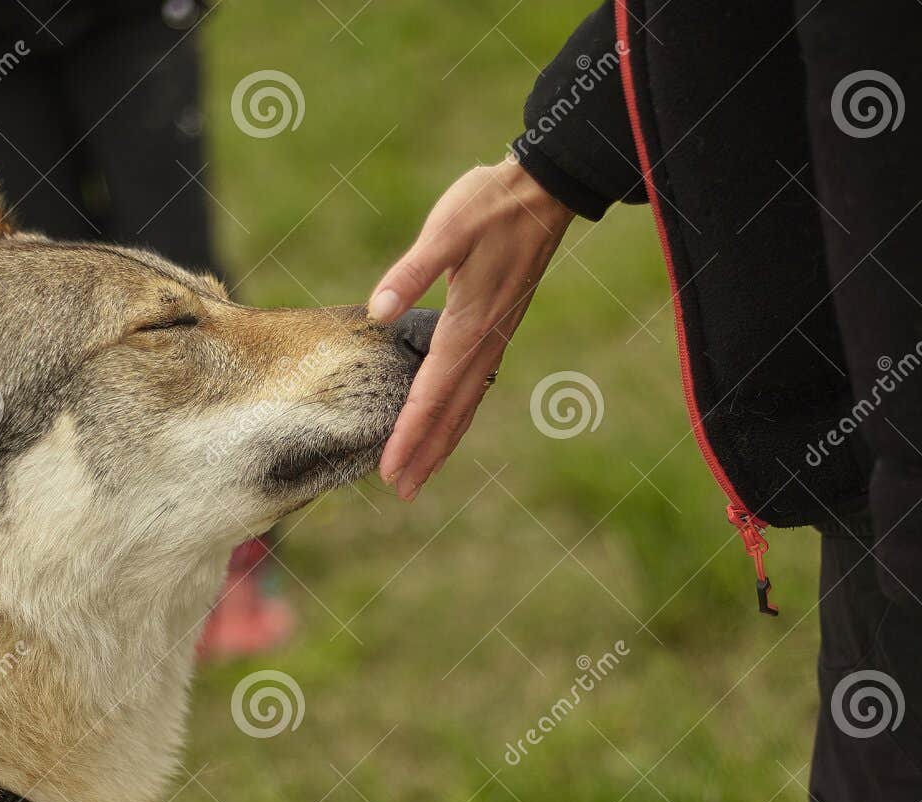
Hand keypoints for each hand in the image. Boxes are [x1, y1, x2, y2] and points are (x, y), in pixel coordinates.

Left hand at [368, 159, 573, 498]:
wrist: (542, 191)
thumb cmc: (490, 204)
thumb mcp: (448, 228)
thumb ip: (413, 270)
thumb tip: (379, 309)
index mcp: (468, 325)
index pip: (431, 394)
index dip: (409, 435)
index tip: (389, 468)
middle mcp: (485, 341)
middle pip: (451, 413)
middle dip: (425, 454)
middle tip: (400, 490)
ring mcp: (495, 339)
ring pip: (466, 404)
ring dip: (442, 442)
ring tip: (420, 474)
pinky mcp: (498, 329)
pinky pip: (475, 386)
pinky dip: (457, 415)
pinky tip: (447, 422)